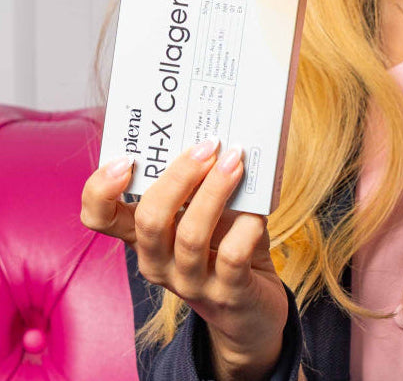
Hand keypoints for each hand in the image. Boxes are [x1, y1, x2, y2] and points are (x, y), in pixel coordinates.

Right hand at [81, 140, 287, 380]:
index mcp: (144, 237)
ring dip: (215, 191)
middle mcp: (158, 262)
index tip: (126, 160)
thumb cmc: (226, 245)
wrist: (252, 309)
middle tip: (209, 145)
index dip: (101, 190)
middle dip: (180, 176)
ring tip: (235, 162)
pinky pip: (232, 257)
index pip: (98, 218)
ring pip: (190, 235)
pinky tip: (258, 215)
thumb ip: (201, 183)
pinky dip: (246, 228)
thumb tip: (215, 138)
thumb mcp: (205, 213)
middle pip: (149, 219)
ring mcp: (190, 282)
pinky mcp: (227, 295)